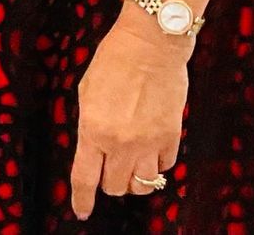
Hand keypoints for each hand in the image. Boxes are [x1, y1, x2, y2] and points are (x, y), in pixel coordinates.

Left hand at [68, 9, 189, 219]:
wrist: (151, 44)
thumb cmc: (114, 61)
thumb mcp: (87, 92)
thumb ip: (89, 125)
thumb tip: (93, 149)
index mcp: (93, 129)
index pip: (85, 178)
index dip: (82, 199)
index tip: (82, 210)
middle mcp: (120, 142)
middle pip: (115, 187)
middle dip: (109, 184)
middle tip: (109, 172)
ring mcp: (148, 142)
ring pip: (142, 185)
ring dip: (135, 180)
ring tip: (131, 167)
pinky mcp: (171, 137)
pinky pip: (164, 167)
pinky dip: (157, 165)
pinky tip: (151, 150)